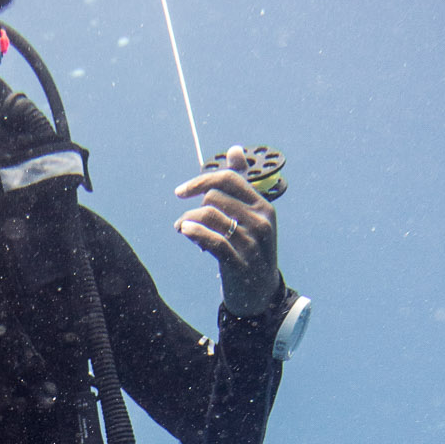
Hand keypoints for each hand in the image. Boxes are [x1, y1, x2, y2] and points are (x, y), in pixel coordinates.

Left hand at [174, 144, 278, 317]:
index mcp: (263, 206)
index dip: (201, 181)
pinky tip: (183, 232)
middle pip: (214, 197)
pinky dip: (193, 233)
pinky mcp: (240, 262)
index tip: (181, 192)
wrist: (260, 294)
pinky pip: (212, 239)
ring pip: (209, 216)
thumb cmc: (251, 250)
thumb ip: (241, 184)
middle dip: (193, 208)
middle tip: (184, 223)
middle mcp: (261, 221)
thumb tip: (235, 149)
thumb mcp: (251, 216)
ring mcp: (252, 242)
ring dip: (187, 222)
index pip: (229, 179)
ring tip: (182, 230)